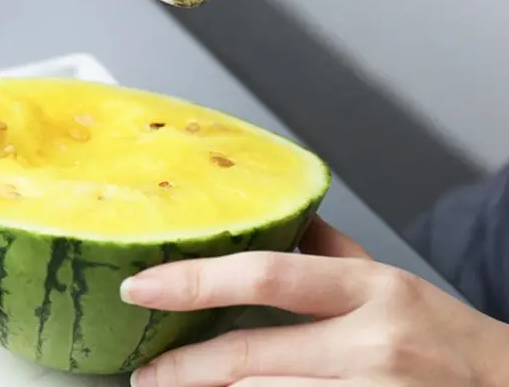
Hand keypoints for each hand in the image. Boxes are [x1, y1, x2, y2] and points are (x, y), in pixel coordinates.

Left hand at [120, 216, 508, 385]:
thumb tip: (272, 218)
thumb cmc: (444, 335)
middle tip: (146, 371)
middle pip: (252, 357)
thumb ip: (327, 250)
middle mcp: (370, 345)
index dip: (198, 281)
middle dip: (185, 368)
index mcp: (369, 289)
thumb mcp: (389, 278)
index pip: (268, 276)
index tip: (144, 286)